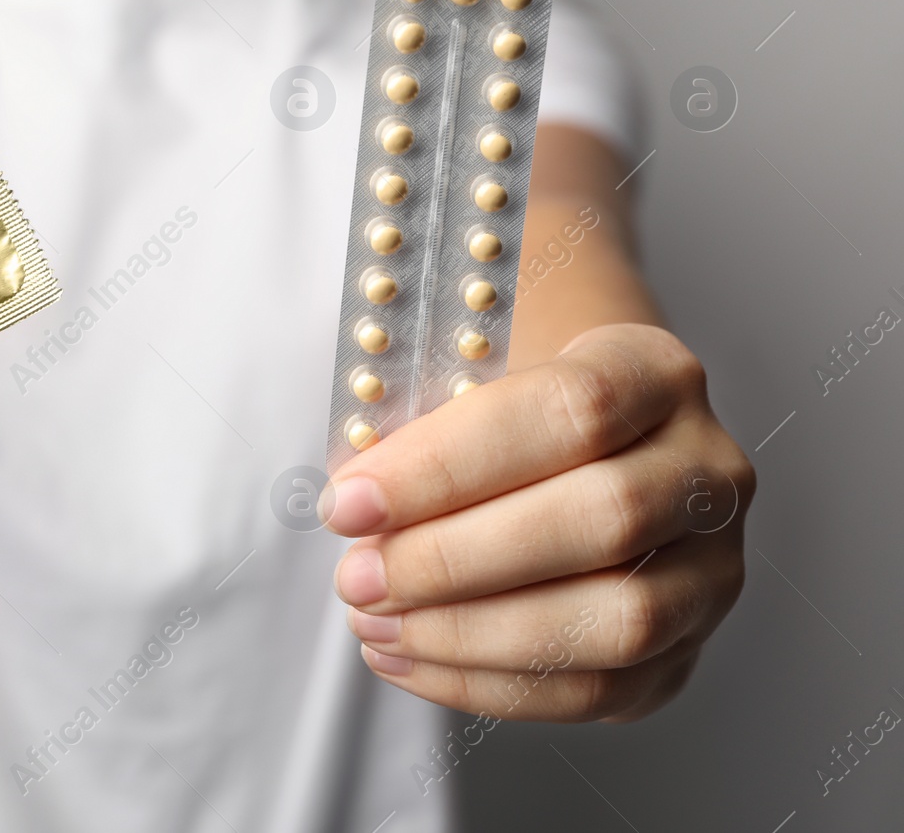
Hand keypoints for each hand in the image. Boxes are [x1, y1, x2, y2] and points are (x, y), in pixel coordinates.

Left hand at [320, 323, 752, 721]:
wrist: (588, 455)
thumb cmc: (511, 420)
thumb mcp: (476, 382)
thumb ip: (430, 428)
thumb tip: (355, 504)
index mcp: (654, 374)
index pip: (570, 411)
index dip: (450, 465)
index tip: (352, 501)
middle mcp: (707, 471)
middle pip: (603, 520)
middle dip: (455, 559)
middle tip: (358, 575)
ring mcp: (710, 569)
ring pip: (615, 619)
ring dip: (472, 632)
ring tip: (375, 623)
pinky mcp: (684, 654)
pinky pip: (596, 689)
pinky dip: (487, 684)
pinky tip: (408, 657)